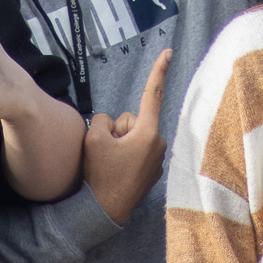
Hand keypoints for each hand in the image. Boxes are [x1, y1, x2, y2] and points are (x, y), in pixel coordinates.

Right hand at [85, 50, 172, 222]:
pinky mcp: (152, 171)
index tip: (169, 51)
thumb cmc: (100, 175)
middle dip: (118, 130)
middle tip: (107, 152)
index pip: (152, 94)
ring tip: (111, 164)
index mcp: (148, 133)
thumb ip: (103, 119)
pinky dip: (125, 156)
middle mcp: (158, 144)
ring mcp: (156, 159)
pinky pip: (136, 151)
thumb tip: (112, 124)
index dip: (159, 70)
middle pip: (132, 120)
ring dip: (120, 144)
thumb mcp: (93, 138)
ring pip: (133, 136)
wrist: (104, 210)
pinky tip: (117, 171)